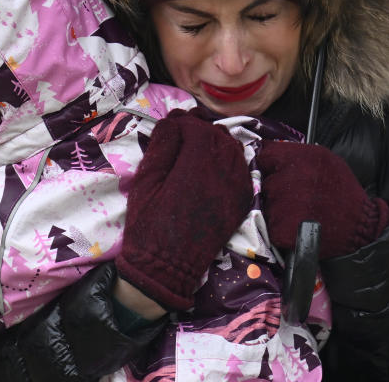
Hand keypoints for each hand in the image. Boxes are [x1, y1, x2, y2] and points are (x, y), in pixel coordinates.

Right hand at [116, 110, 252, 309]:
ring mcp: (236, 188)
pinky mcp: (242, 201)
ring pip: (234, 149)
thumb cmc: (149, 225)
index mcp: (195, 167)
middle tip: (182, 133)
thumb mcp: (145, 183)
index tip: (170, 125)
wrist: (167, 266)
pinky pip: (243, 169)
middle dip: (199, 129)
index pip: (197, 128)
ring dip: (217, 142)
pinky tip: (215, 165)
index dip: (182, 122)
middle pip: (218, 135)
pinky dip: (230, 160)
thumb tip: (171, 122)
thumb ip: (161, 148)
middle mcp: (222, 173)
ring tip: (199, 147)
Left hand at [257, 140, 388, 259]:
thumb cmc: (343, 192)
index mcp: (301, 158)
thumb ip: (298, 155)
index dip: (269, 165)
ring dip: (278, 209)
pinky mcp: (283, 228)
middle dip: (276, 189)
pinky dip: (282, 229)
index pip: (265, 156)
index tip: (274, 171)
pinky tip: (298, 226)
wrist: (360, 225)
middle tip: (295, 196)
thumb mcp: (327, 160)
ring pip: (267, 205)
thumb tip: (271, 153)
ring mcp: (284, 204)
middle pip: (265, 182)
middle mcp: (290, 177)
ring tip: (300, 212)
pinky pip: (272, 226)